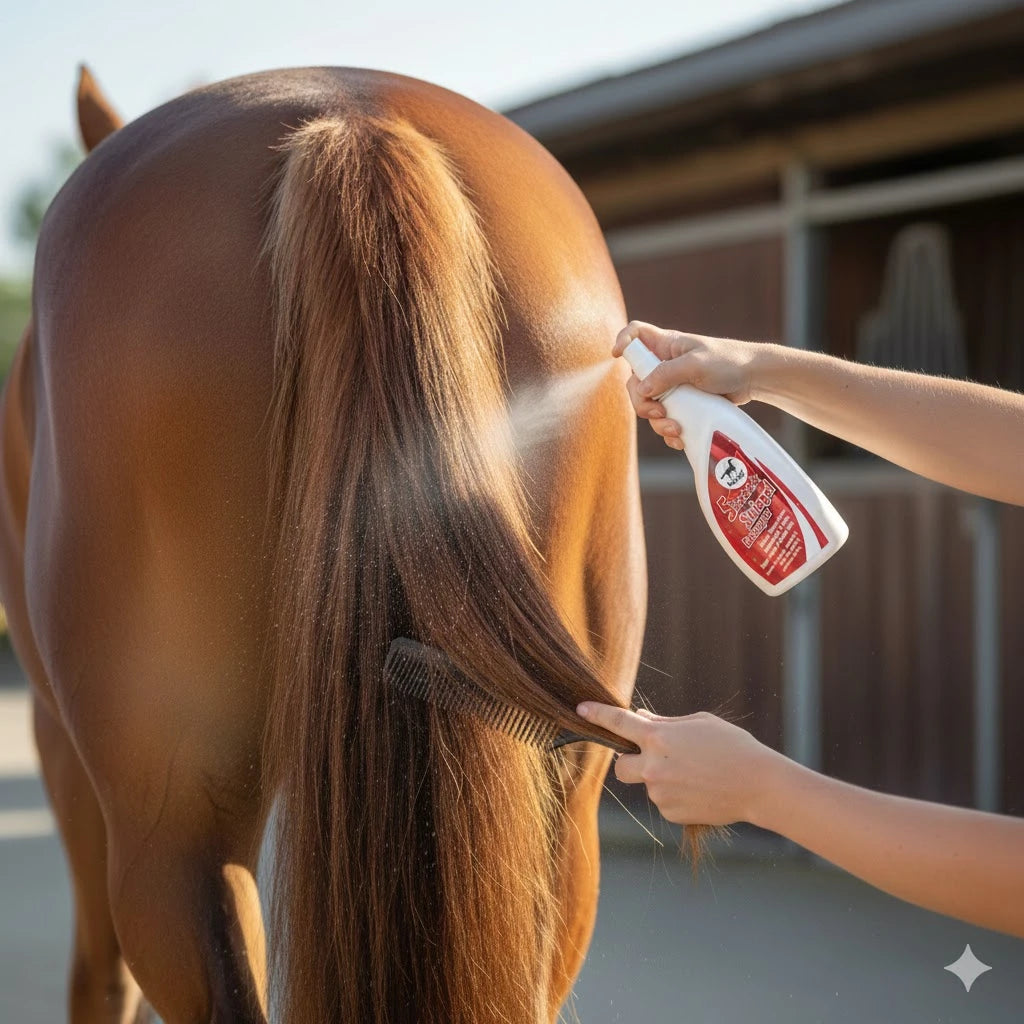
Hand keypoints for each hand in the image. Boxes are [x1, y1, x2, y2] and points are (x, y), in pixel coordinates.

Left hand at [576, 703, 783, 826]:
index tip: (581, 709)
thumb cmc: (731, 746)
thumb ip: (664, 723)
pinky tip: (700, 789)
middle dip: (629, 762)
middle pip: (620, 767)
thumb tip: (639, 721)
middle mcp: (653, 766)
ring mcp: (660, 793)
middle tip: (654, 758)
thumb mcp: (698, 724)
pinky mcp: (671, 813)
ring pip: (648, 784)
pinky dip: (676, 795)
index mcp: (658, 737)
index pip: (618, 723)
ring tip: (696, 774)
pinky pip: (664, 801)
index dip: (597, 714)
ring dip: (661, 779)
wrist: (758, 784)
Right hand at [612, 321, 766, 451]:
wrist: (753, 379)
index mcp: (665, 346)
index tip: (617, 356)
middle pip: (635, 382)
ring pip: (649, 406)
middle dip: (642, 402)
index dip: (623, 341)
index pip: (635, 334)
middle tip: (658, 413)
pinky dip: (669, 432)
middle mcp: (664, 365)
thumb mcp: (697, 365)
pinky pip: (665, 420)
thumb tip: (643, 389)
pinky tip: (680, 438)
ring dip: (657, 423)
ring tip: (676, 430)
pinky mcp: (681, 404)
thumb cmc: (728, 362)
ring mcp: (671, 386)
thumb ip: (667, 374)